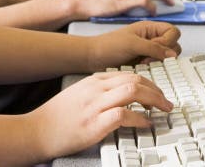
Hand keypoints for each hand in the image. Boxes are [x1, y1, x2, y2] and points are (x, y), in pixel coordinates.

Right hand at [27, 70, 172, 159]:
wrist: (38, 129)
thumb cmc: (57, 116)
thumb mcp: (78, 94)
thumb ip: (98, 91)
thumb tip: (121, 95)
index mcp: (93, 81)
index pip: (128, 74)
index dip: (148, 83)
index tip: (157, 92)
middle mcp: (96, 89)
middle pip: (135, 80)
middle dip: (156, 90)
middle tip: (166, 102)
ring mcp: (95, 105)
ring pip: (133, 91)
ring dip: (154, 100)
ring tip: (163, 110)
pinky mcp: (94, 123)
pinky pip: (124, 115)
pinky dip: (139, 119)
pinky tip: (146, 124)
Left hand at [90, 20, 181, 69]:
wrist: (93, 58)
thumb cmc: (108, 46)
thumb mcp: (132, 44)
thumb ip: (154, 47)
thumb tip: (172, 54)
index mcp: (149, 28)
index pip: (173, 31)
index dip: (169, 41)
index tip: (157, 49)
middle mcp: (151, 38)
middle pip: (173, 45)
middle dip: (164, 54)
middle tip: (149, 57)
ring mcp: (148, 50)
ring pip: (166, 57)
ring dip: (159, 62)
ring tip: (144, 63)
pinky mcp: (144, 62)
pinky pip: (157, 66)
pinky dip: (152, 68)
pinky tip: (140, 67)